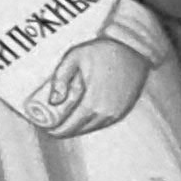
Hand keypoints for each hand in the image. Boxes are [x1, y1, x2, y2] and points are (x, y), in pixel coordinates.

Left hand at [24, 33, 156, 134]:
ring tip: (64, 124)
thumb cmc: (102, 51)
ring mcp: (117, 112)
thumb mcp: (74, 58)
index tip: (47, 129)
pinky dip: (91, 123)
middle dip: (65, 130)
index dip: (57, 130)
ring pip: (93, 127)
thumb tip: (52, 101)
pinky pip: (104, 122)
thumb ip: (60, 79)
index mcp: (92, 102)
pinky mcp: (124, 109)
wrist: (133, 50)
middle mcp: (106, 112)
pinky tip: (82, 118)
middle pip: (80, 129)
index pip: (70, 126)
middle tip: (52, 127)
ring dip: (78, 128)